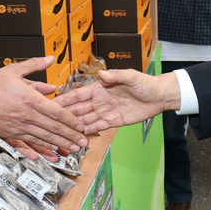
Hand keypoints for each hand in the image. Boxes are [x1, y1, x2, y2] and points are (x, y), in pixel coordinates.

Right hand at [0, 57, 86, 154]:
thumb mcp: (13, 70)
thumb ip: (34, 65)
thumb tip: (50, 58)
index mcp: (30, 99)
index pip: (57, 112)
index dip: (71, 120)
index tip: (81, 125)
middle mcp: (26, 115)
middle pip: (54, 128)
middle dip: (71, 136)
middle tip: (83, 142)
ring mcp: (19, 127)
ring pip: (44, 138)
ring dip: (60, 144)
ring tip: (72, 149)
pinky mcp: (11, 134)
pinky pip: (30, 143)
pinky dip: (42, 149)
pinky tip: (50, 153)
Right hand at [54, 70, 179, 134]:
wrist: (159, 96)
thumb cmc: (145, 83)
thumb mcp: (131, 77)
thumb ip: (116, 75)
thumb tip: (102, 72)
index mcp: (100, 87)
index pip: (78, 94)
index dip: (65, 99)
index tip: (52, 103)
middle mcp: (100, 100)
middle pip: (79, 109)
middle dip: (65, 115)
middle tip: (51, 122)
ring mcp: (105, 111)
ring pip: (86, 120)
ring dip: (75, 126)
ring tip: (62, 133)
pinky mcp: (113, 121)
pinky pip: (98, 127)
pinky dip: (88, 132)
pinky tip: (78, 137)